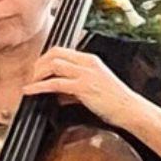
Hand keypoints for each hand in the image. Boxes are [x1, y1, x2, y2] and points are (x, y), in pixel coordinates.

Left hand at [22, 46, 143, 128]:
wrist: (130, 110)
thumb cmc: (114, 101)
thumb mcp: (92, 86)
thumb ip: (73, 86)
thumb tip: (55, 92)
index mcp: (90, 60)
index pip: (61, 50)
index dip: (44, 59)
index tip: (36, 70)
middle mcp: (87, 63)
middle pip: (54, 53)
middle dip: (38, 64)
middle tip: (31, 76)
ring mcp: (86, 74)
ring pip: (53, 64)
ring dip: (37, 73)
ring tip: (30, 83)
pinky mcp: (83, 87)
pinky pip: (55, 83)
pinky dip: (38, 86)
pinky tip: (30, 90)